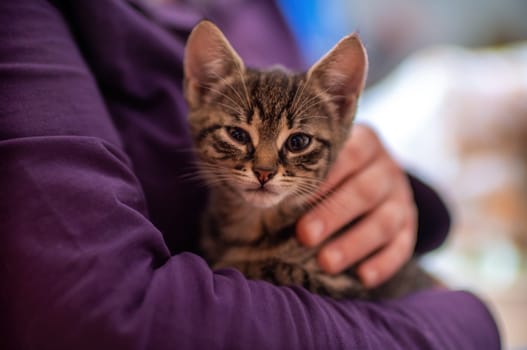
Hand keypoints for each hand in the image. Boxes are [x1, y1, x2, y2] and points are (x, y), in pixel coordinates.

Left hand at [296, 124, 416, 287]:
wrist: (377, 179)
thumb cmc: (334, 170)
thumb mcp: (325, 158)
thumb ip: (306, 168)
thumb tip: (264, 189)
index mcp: (366, 144)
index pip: (350, 154)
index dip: (326, 176)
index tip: (297, 196)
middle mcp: (387, 169)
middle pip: (365, 191)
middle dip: (333, 214)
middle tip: (304, 235)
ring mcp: (401, 198)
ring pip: (385, 221)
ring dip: (355, 244)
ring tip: (326, 263)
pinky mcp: (410, 226)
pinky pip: (403, 246)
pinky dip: (384, 262)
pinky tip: (363, 277)